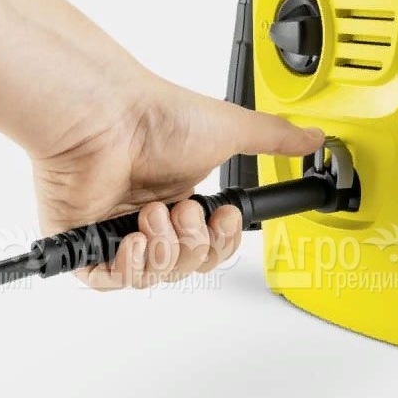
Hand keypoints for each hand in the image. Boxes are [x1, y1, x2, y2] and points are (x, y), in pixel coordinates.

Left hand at [31, 72, 323, 288]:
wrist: (109, 117)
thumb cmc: (158, 118)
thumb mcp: (232, 129)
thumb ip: (276, 139)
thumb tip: (313, 138)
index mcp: (181, 197)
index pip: (210, 246)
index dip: (221, 242)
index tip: (220, 216)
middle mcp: (150, 216)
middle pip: (186, 265)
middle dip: (193, 243)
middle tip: (184, 209)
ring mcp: (116, 229)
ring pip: (153, 276)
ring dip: (164, 249)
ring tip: (154, 214)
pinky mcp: (84, 242)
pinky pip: (110, 280)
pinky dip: (130, 268)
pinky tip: (136, 240)